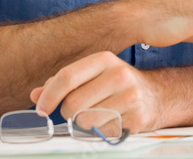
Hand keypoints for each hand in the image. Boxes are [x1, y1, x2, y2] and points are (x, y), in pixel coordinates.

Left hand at [30, 51, 162, 133]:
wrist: (156, 95)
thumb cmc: (118, 85)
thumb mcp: (93, 75)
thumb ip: (64, 83)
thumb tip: (36, 95)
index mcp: (105, 59)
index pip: (67, 76)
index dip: (49, 95)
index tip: (41, 108)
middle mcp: (119, 75)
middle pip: (73, 103)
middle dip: (69, 112)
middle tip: (80, 110)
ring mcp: (130, 96)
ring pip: (85, 121)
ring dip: (85, 123)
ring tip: (99, 114)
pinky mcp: (137, 118)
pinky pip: (102, 132)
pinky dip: (101, 130)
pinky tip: (112, 120)